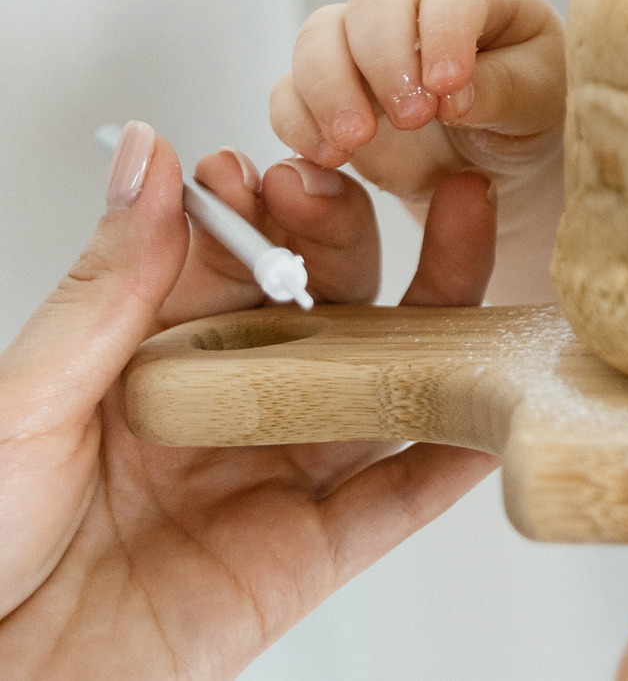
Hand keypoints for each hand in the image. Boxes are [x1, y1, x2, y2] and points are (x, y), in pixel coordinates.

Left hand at [0, 122, 498, 678]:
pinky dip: (454, 455)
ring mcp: (275, 477)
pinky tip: (495, 400)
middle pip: (327, 304)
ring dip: (436, 312)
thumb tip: (150, 155)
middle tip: (340, 191)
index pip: (238, 258)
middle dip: (347, 236)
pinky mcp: (306, 557)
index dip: (266, 207)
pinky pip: (396, 502)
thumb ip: (109, 283)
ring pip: (382, 382)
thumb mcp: (28, 399)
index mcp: (156, 356)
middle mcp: (229, 405)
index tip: (275, 168)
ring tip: (467, 231)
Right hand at [271, 0, 564, 206]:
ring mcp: (361, 43)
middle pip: (373, 2)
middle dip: (383, 59)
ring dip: (330, 89)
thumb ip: (503, 89)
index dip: (444, 34)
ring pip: (319, 37)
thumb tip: (452, 96)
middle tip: (410, 119)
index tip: (447, 86)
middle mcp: (410, 3)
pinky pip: (290, 90)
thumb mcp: (539, 99)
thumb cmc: (530, 105)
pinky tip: (327, 155)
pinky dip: (297, 120)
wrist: (499, 152)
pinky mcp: (328, 90)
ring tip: (356, 142)